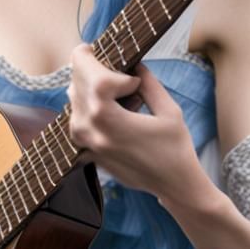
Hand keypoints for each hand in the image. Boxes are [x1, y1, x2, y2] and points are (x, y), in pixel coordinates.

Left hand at [66, 45, 196, 196]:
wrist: (173, 185)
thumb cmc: (175, 147)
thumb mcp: (169, 109)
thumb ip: (148, 82)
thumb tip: (133, 63)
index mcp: (109, 119)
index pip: (90, 75)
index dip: (108, 65)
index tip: (131, 77)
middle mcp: (90, 132)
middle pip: (78, 84)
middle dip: (98, 71)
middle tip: (124, 78)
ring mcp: (85, 144)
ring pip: (74, 100)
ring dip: (93, 90)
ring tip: (123, 100)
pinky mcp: (87, 153)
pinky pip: (78, 119)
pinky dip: (91, 109)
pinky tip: (115, 113)